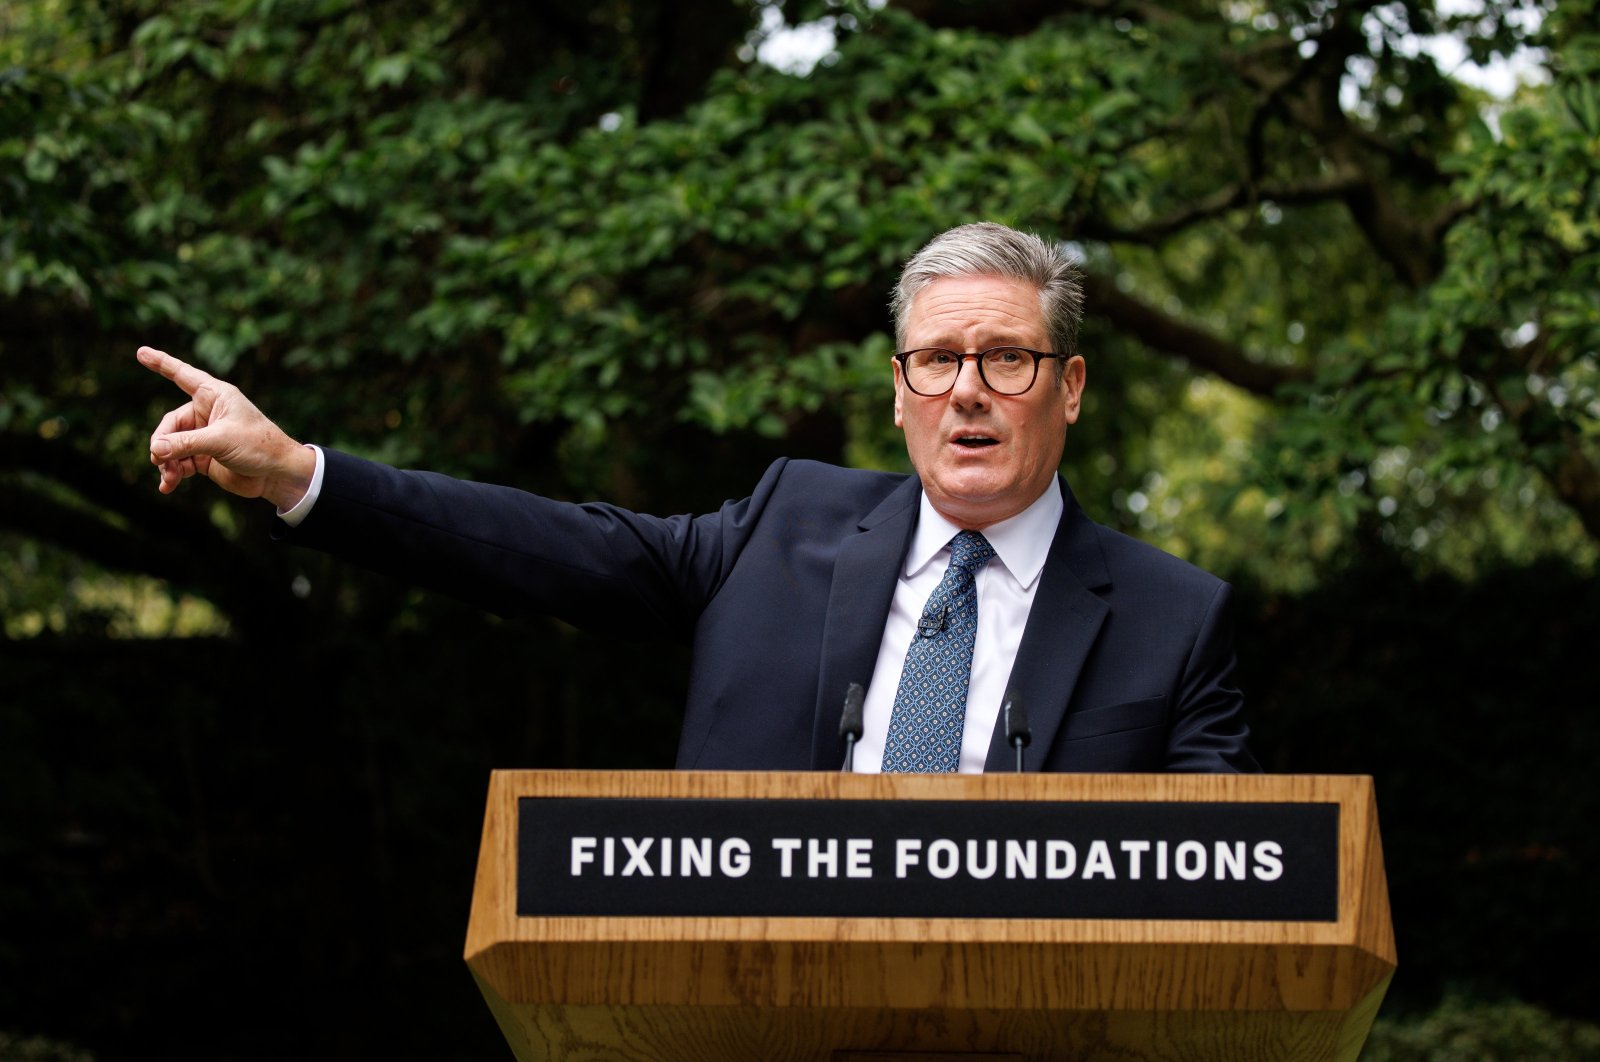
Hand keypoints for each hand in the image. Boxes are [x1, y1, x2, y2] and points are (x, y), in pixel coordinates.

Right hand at [138, 345, 315, 509]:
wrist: (277, 474)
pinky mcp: (203, 456)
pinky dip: (172, 473)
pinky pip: (178, 462)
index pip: (182, 375)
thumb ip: (186, 444)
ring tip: (169, 478)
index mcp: (214, 396)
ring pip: (170, 445)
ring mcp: (204, 436)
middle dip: (162, 444)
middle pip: (169, 424)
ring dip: (166, 462)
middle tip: (160, 460)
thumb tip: (155, 449)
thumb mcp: (221, 441)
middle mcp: (207, 412)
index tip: (140, 352)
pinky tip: (167, 486)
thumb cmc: (258, 446)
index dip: (161, 363)